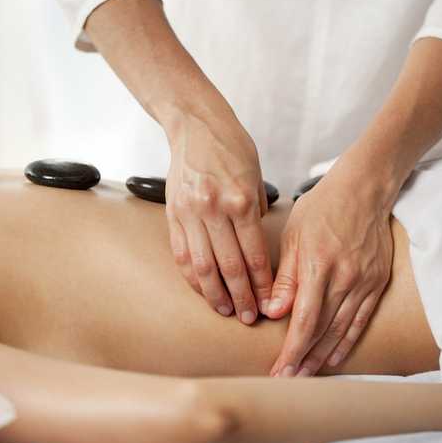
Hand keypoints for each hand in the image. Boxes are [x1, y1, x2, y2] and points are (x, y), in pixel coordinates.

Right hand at [165, 112, 272, 324]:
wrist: (195, 125)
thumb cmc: (232, 148)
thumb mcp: (255, 177)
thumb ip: (256, 214)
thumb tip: (257, 249)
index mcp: (240, 200)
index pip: (254, 254)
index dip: (262, 284)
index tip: (270, 303)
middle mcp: (214, 209)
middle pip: (230, 266)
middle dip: (242, 297)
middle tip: (250, 317)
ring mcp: (189, 213)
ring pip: (203, 266)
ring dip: (215, 293)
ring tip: (227, 310)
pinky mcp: (172, 214)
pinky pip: (181, 254)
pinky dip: (192, 277)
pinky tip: (203, 290)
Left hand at [266, 157, 394, 376]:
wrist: (363, 190)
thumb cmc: (321, 208)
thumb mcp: (294, 236)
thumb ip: (285, 277)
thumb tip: (273, 312)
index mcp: (318, 266)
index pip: (304, 319)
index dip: (292, 349)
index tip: (280, 369)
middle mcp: (344, 278)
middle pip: (322, 330)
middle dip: (304, 359)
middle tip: (288, 379)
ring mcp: (364, 282)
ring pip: (342, 329)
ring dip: (323, 355)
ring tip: (307, 373)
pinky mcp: (376, 282)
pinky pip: (361, 319)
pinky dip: (348, 340)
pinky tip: (336, 356)